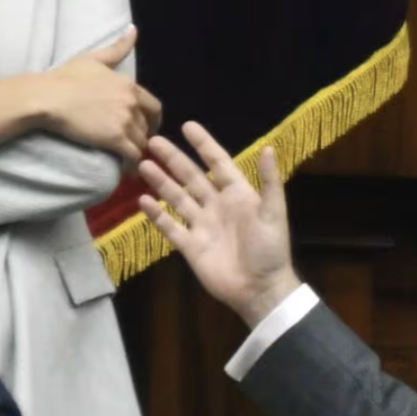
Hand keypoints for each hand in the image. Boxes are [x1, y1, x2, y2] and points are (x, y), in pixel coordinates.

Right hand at [38, 27, 162, 161]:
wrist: (48, 97)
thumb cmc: (65, 76)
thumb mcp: (94, 58)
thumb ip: (117, 48)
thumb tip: (133, 30)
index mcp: (129, 85)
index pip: (154, 106)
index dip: (153, 120)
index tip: (147, 127)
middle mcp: (131, 103)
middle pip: (148, 126)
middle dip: (144, 136)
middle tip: (137, 145)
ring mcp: (125, 121)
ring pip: (141, 142)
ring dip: (138, 151)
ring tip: (130, 159)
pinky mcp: (115, 139)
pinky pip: (133, 155)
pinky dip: (133, 164)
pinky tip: (128, 169)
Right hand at [137, 122, 300, 327]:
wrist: (260, 289)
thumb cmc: (270, 249)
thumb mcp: (273, 213)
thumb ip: (269, 182)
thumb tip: (269, 148)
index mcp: (238, 194)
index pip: (218, 162)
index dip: (204, 144)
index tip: (187, 126)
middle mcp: (217, 205)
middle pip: (191, 176)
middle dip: (174, 158)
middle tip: (153, 140)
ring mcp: (202, 225)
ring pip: (177, 198)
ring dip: (161, 182)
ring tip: (143, 165)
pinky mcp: (190, 246)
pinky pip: (170, 227)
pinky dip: (157, 215)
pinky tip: (143, 201)